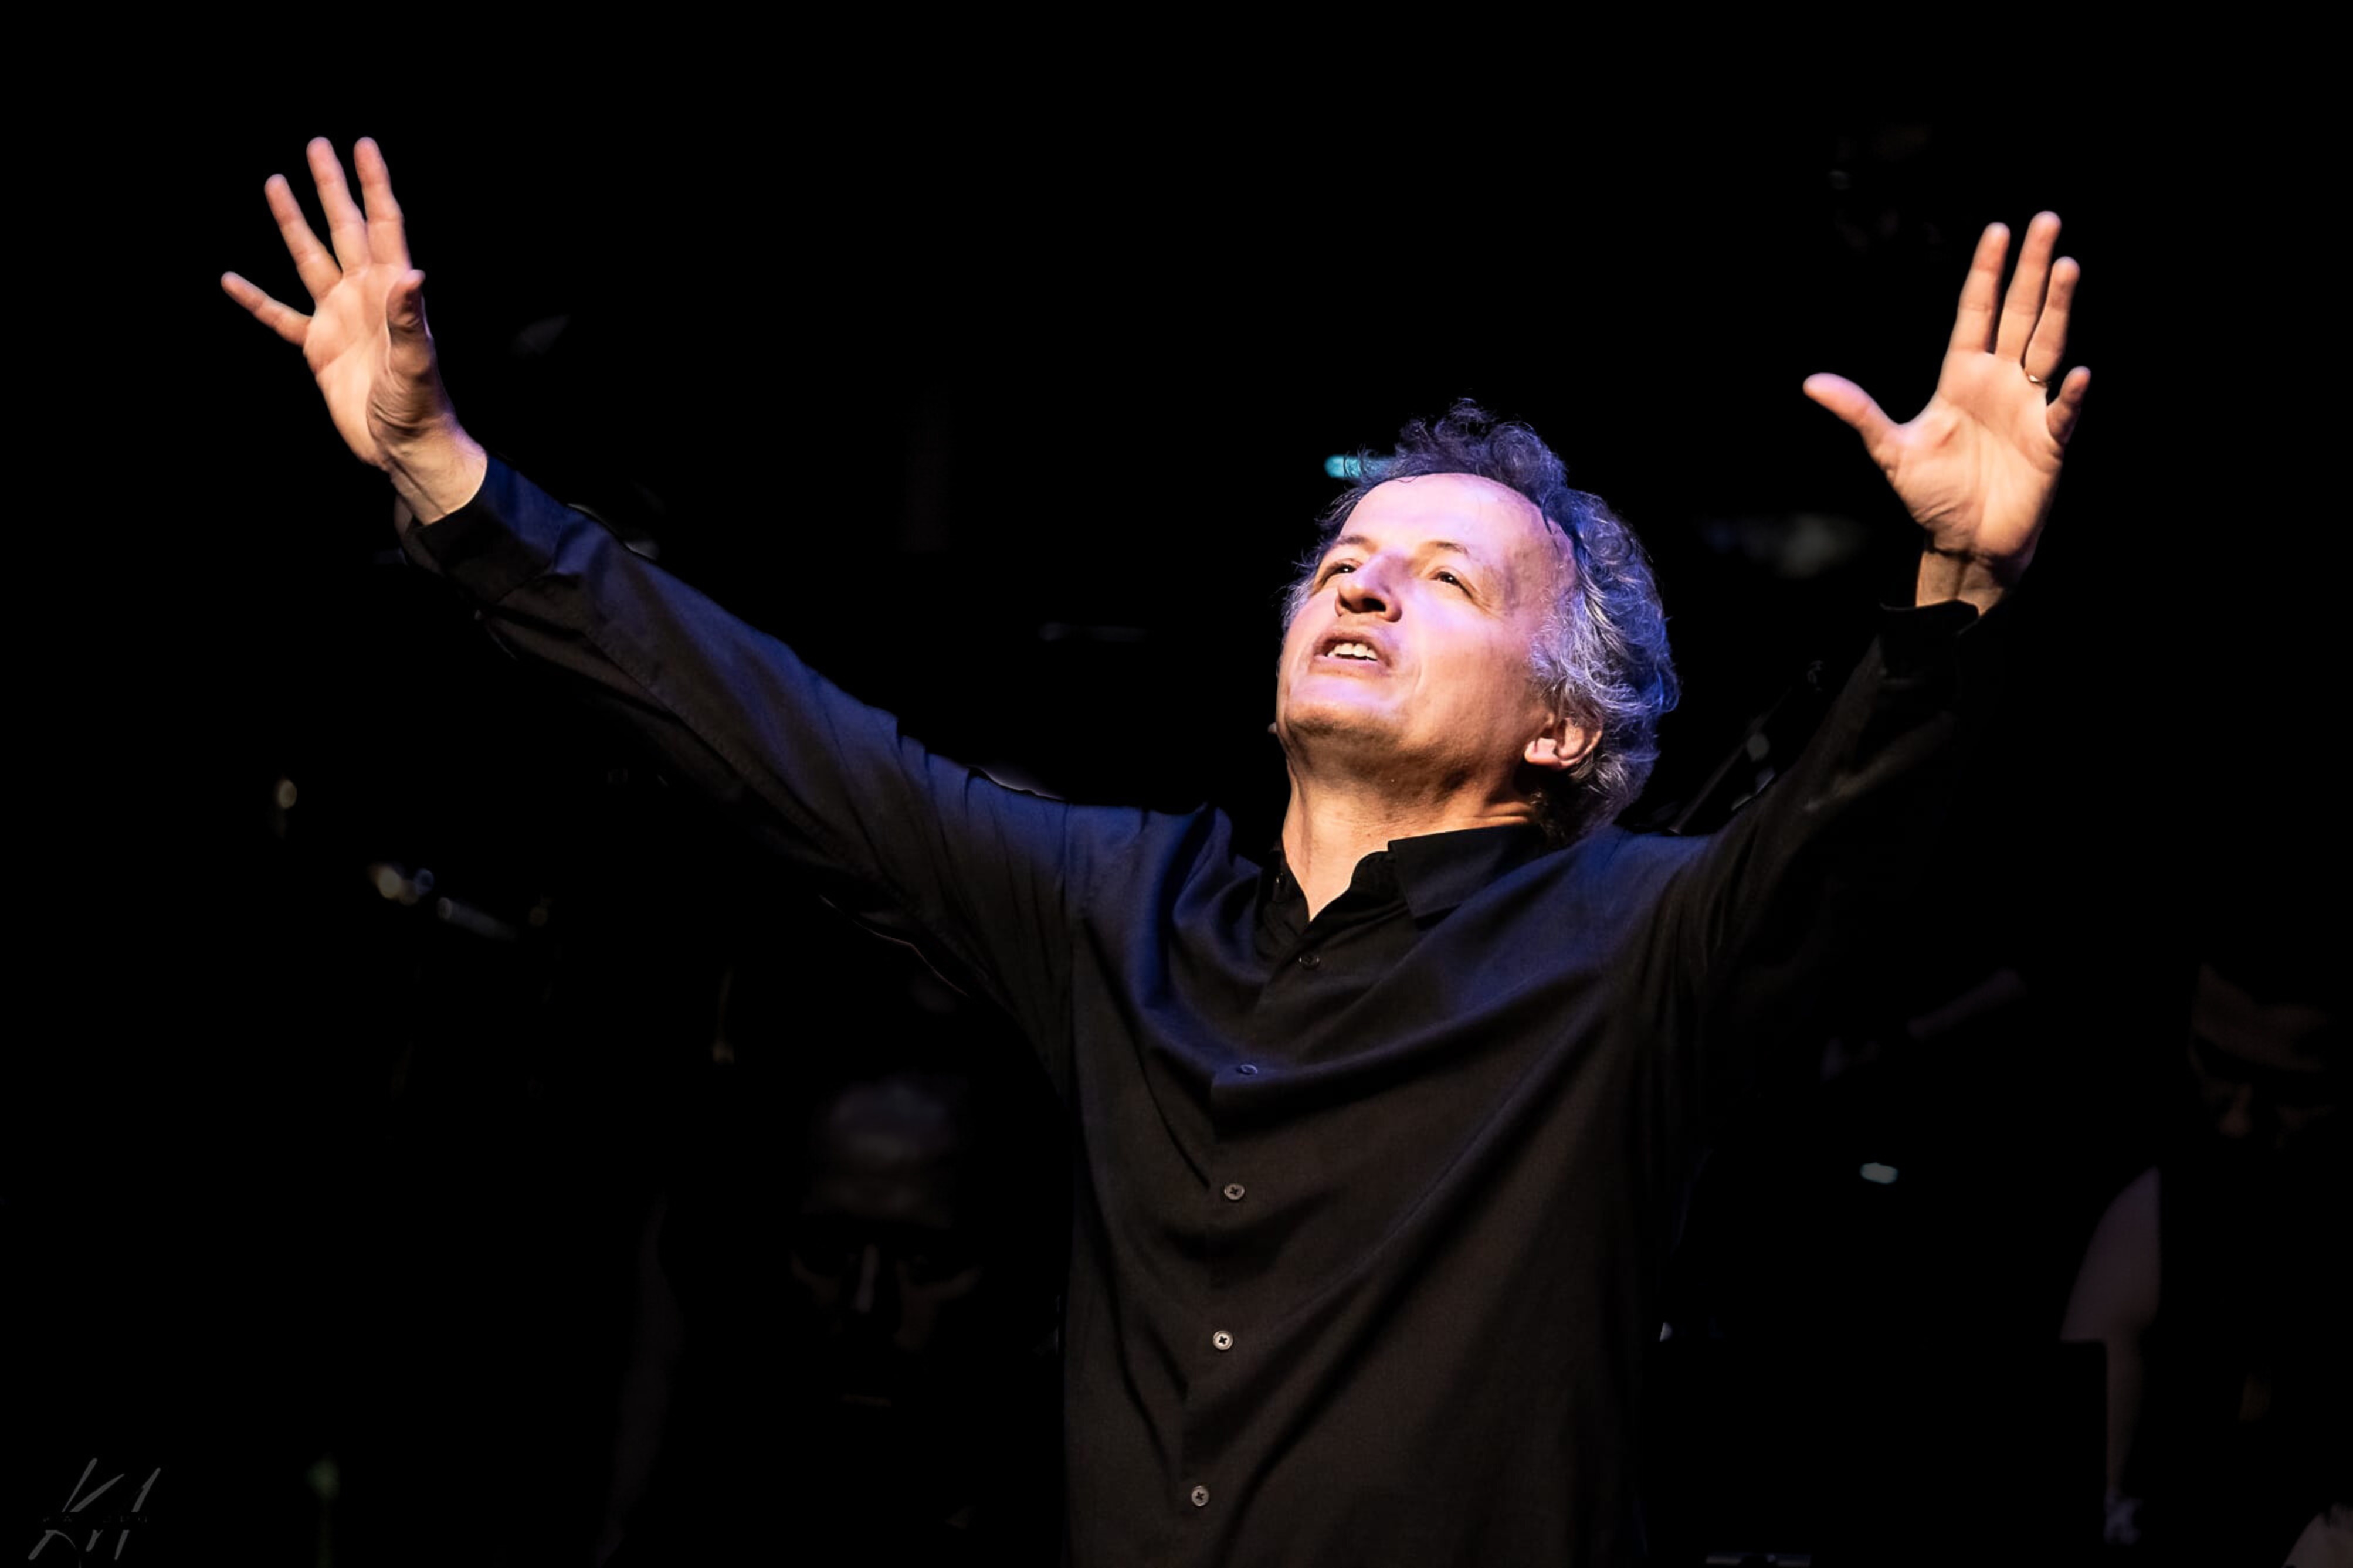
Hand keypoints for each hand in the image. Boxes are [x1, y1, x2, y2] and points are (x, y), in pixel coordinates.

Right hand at [221, 138, 485, 521]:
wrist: (403, 448)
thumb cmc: (419, 407)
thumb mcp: (416, 362)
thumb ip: (411, 318)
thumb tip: (412, 274)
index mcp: (390, 291)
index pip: (382, 225)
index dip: (373, 185)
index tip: (363, 145)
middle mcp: (363, 295)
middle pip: (343, 228)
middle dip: (330, 187)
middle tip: (317, 144)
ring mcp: (338, 318)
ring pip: (309, 258)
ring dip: (294, 223)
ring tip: (274, 183)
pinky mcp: (318, 348)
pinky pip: (280, 317)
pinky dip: (256, 300)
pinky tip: (231, 280)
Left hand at [1804, 213, 2089, 611]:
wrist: (1963, 540)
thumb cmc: (1931, 494)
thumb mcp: (1890, 450)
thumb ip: (1859, 413)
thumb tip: (1811, 383)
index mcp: (1962, 376)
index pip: (1977, 313)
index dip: (1986, 273)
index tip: (1997, 230)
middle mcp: (1999, 381)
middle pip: (2019, 314)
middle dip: (2032, 270)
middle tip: (2047, 221)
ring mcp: (2027, 407)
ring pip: (2047, 346)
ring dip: (2058, 309)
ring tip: (2068, 267)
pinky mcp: (2048, 442)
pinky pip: (2063, 413)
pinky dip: (2070, 395)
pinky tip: (2077, 373)